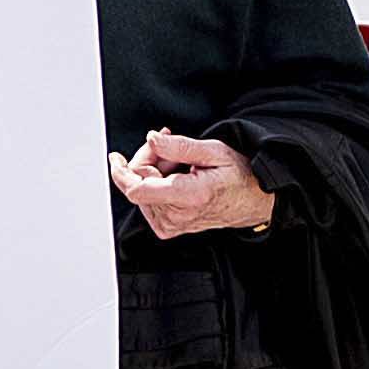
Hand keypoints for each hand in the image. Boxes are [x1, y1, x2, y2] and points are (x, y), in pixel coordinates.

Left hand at [114, 130, 277, 237]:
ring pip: (143, 190)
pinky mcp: (169, 228)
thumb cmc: (238, 176)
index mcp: (188, 196)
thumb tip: (151, 140)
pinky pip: (150, 200)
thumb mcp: (214, 151)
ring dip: (155, 170)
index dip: (121, 172)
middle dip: (148, 158)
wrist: (253, 200)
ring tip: (181, 161)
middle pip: (139, 183)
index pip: (137, 189)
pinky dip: (157, 183)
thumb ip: (179, 146)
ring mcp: (172, 225)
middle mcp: (177, 216)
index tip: (115, 157)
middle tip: (168, 141)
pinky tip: (176, 174)